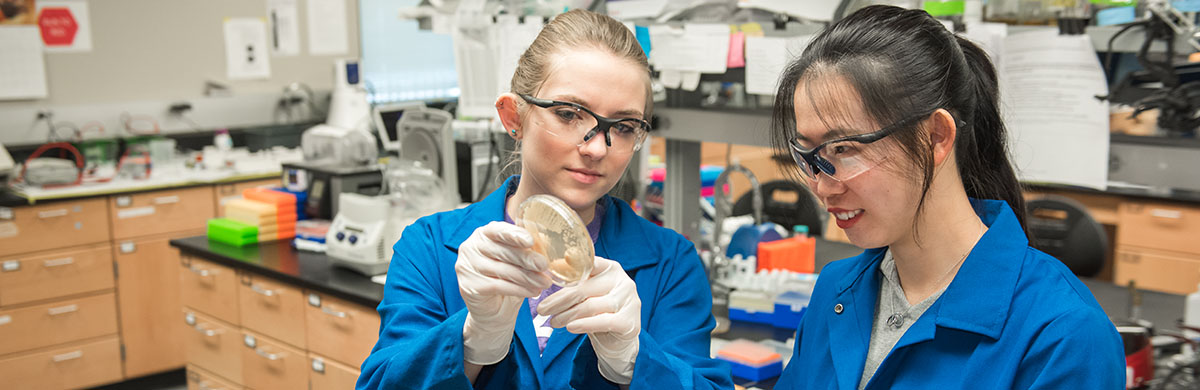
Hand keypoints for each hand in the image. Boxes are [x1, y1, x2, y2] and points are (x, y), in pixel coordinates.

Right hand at [456, 221, 551, 364]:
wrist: (494, 310)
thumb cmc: (508, 278)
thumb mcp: (520, 260)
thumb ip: (530, 248)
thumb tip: (547, 239)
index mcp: (484, 234)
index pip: (498, 230)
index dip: (515, 235)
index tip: (530, 241)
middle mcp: (471, 247)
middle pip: (503, 251)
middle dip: (527, 259)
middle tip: (544, 265)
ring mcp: (467, 266)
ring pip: (503, 270)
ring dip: (527, 277)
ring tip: (545, 282)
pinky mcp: (468, 285)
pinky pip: (498, 286)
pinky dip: (519, 289)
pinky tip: (533, 292)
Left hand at [537, 257, 639, 383]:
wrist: (618, 340)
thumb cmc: (598, 312)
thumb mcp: (587, 293)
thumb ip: (575, 281)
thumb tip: (552, 268)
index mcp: (611, 269)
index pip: (590, 263)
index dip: (573, 264)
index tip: (554, 267)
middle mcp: (623, 282)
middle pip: (585, 288)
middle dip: (560, 300)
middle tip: (542, 309)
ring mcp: (629, 301)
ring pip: (590, 306)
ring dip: (567, 315)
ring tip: (553, 322)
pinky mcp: (629, 322)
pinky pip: (602, 321)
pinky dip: (583, 324)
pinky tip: (570, 327)